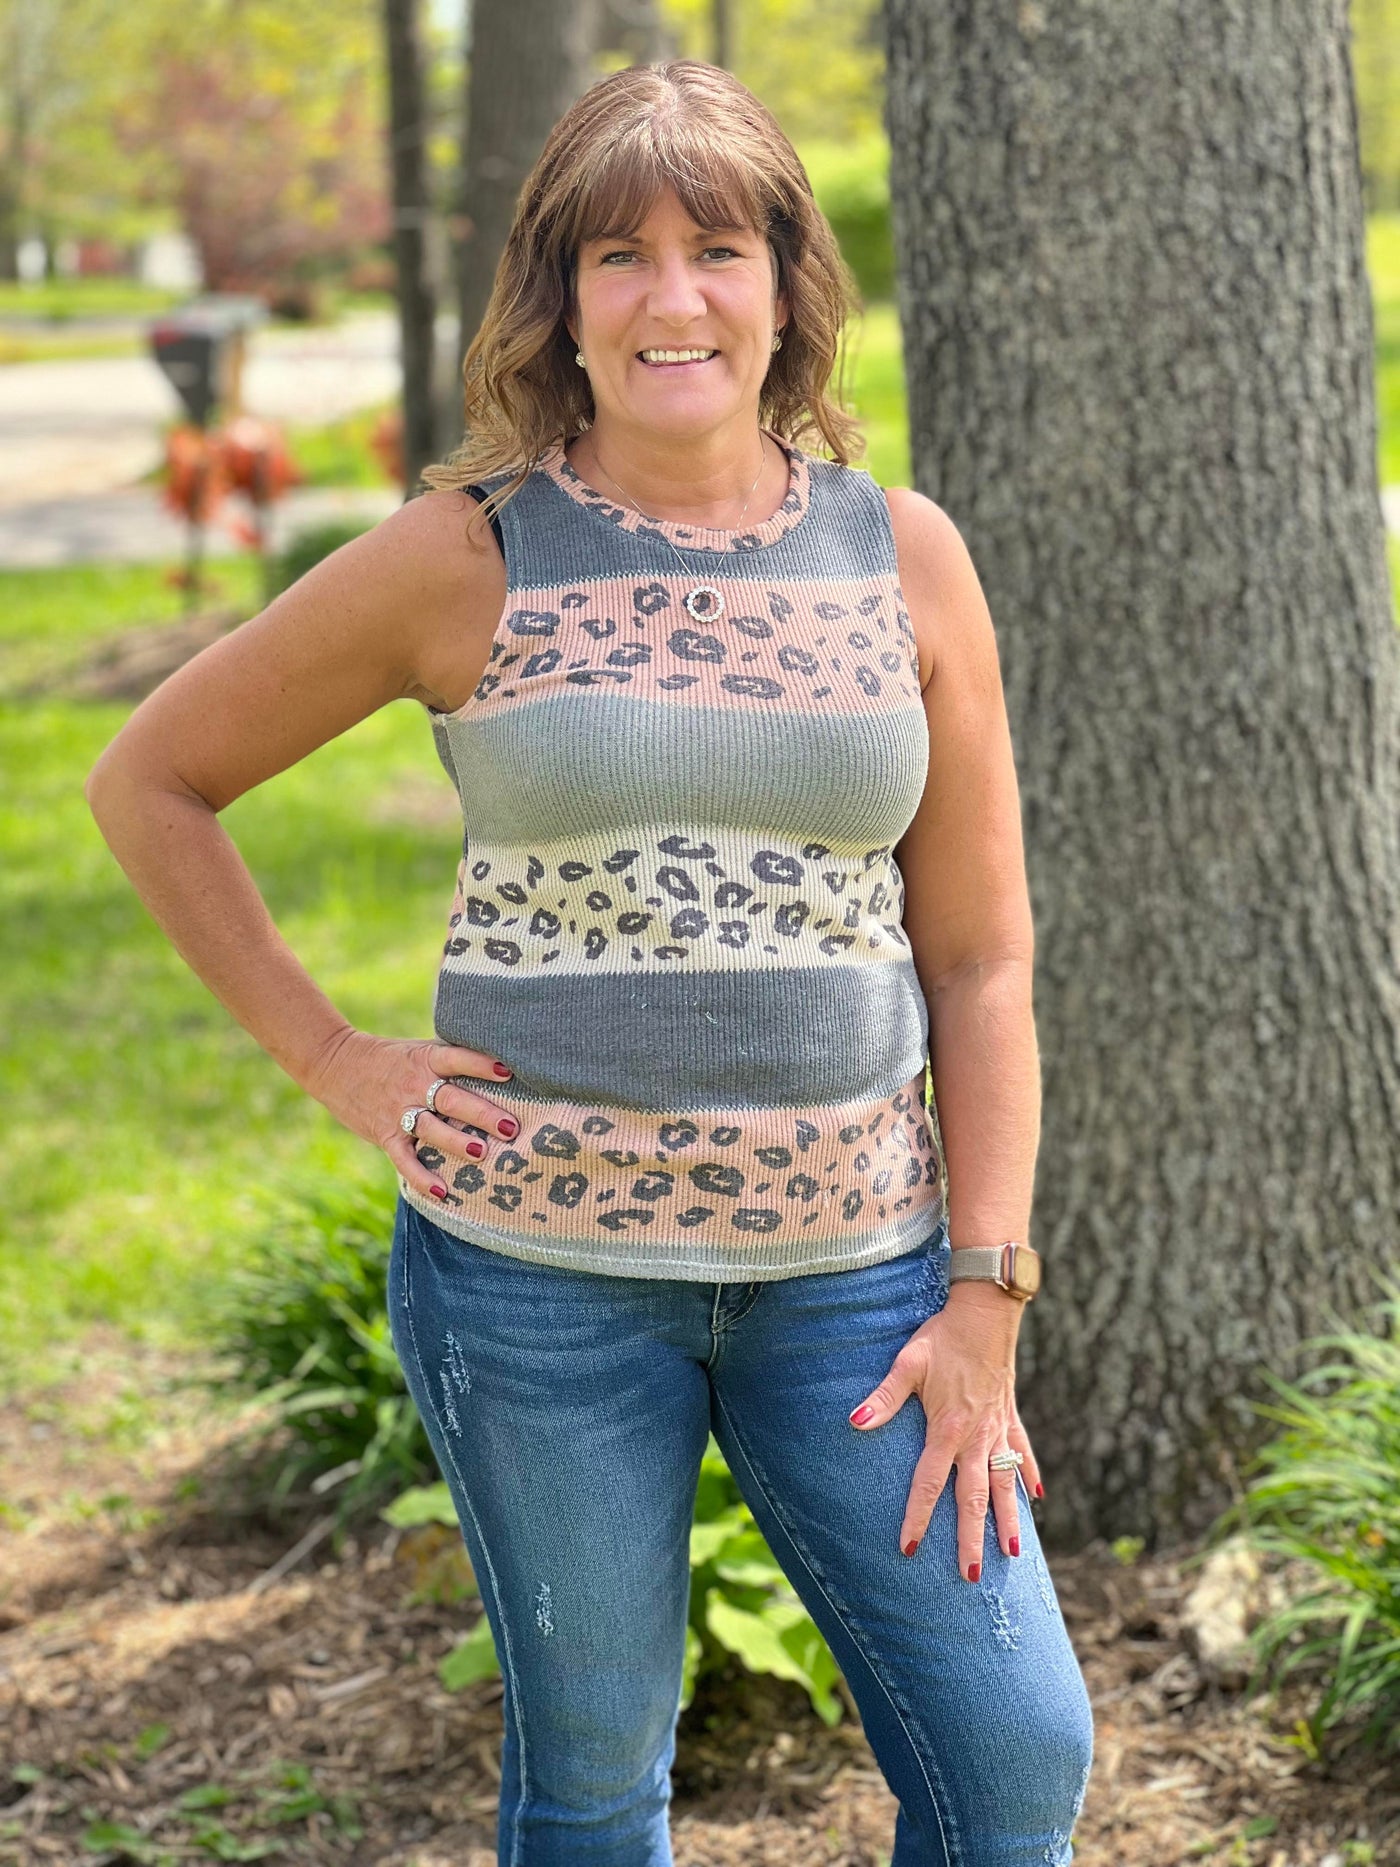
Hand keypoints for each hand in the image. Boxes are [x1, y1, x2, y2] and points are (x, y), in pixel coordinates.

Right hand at [307, 1028, 518, 1203]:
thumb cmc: (392, 1058)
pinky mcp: (385, 1134)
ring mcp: (398, 1111)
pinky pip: (404, 1159)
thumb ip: (452, 1060)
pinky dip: (421, 1177)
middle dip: (482, 1114)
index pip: (456, 1059)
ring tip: (481, 1153)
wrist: (337, 1064)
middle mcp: (414, 1085)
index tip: (507, 1072)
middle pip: (451, 1099)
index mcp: (426, 1059)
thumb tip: (503, 1069)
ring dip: (456, 1142)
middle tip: (510, 1127)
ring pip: (431, 1128)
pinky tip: (442, 1192)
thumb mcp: (420, 1050)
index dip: (480, 1065)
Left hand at [846, 1282, 1041, 1579]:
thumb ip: (883, 1398)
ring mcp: (998, 1429)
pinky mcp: (1010, 1416)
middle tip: (972, 1577)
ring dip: (1008, 1519)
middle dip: (970, 1539)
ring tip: (1012, 1554)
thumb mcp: (908, 1362)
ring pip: (1005, 1484)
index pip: (929, 1484)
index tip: (908, 1549)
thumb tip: (855, 1423)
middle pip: (973, 1498)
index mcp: (948, 1429)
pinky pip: (1023, 1453)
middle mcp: (977, 1437)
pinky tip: (1037, 1499)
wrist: (987, 1312)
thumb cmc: (943, 1336)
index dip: (917, 1517)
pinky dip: (1028, 1476)